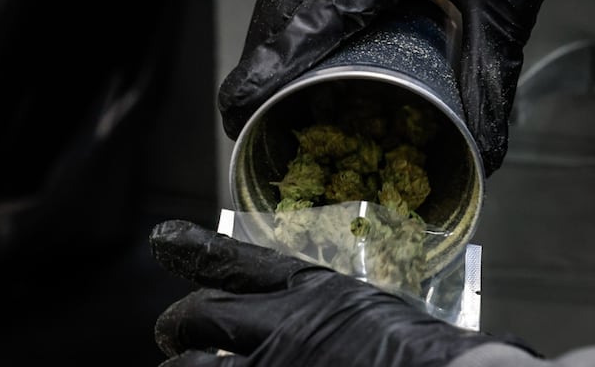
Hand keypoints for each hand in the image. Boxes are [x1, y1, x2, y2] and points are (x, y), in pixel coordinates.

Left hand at [149, 219, 536, 365]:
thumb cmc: (429, 357)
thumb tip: (306, 324)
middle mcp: (282, 327)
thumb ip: (336, 317)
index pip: (238, 260)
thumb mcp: (377, 318)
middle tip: (173, 332)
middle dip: (179, 324)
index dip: (195, 249)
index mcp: (314, 293)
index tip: (166, 240)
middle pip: (199, 315)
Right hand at [218, 0, 567, 174]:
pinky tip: (290, 44)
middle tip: (252, 116)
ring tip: (268, 88)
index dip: (269, 71)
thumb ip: (488, 84)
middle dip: (259, 66)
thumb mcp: (500, 15)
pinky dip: (283, 16)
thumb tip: (483, 151)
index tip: (241, 110)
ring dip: (268, 42)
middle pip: (279, 10)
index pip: (311, 22)